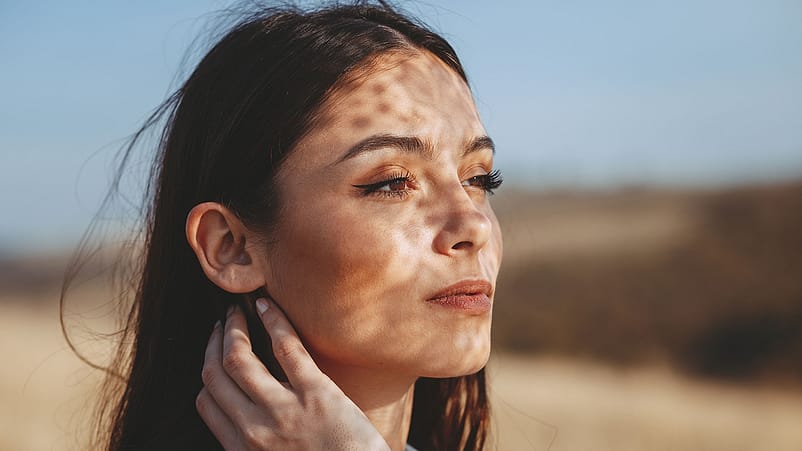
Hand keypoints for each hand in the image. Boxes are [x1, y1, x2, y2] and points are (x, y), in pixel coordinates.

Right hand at [196, 298, 389, 450]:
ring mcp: (285, 410)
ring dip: (235, 327)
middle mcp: (256, 429)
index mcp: (243, 448)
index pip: (207, 401)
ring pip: (239, 358)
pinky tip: (268, 307)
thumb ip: (257, 439)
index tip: (214, 352)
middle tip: (224, 322)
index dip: (208, 369)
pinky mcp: (317, 393)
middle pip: (216, 374)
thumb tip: (246, 407)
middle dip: (214, 342)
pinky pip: (286, 348)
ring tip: (240, 312)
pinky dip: (274, 321)